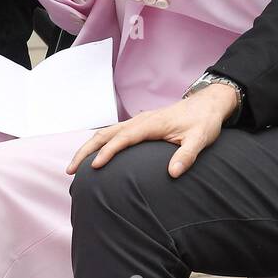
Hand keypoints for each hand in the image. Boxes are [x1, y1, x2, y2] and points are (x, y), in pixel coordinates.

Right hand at [66, 83, 237, 178]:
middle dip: (86, 151)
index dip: (108, 152)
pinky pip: (113, 133)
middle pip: (105, 133)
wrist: (207, 104)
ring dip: (88, 147)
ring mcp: (138, 121)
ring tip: (74, 167)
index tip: (95, 166)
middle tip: (70, 170)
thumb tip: (173, 173)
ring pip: (106, 132)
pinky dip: (99, 144)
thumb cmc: (203, 122)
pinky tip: (94, 157)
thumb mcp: (201, 139)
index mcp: (151, 124)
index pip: (124, 138)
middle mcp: (140, 120)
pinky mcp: (139, 125)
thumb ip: (187, 155)